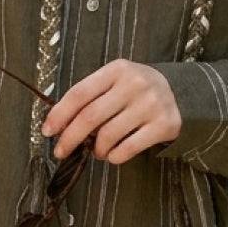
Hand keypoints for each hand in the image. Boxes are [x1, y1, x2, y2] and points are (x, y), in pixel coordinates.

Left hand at [40, 59, 182, 165]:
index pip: (80, 93)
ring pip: (108, 135)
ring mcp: (151, 104)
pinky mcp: (164, 124)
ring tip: (97, 151)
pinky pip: (128, 148)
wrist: (180, 92)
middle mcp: (135, 84)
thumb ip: (91, 96)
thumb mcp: (115, 81)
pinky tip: (113, 155)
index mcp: (117, 70)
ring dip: (96, 150)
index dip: (59, 114)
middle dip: (70, 138)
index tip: (47, 131)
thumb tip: (59, 125)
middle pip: (90, 116)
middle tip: (60, 151)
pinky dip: (114, 157)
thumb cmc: (136, 90)